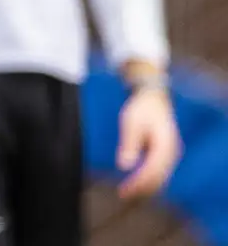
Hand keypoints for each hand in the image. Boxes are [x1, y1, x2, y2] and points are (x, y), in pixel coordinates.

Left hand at [115, 84, 180, 200]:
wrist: (153, 98)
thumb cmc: (141, 109)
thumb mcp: (131, 123)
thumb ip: (129, 144)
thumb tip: (124, 166)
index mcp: (166, 145)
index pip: (154, 170)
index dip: (140, 182)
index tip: (126, 189)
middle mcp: (172, 153)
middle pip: (159, 177)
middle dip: (141, 188)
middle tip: (122, 194)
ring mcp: (170, 154)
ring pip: (160, 177)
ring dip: (144, 187)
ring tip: (125, 193)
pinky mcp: (164, 155)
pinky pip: (158, 172)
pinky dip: (147, 179)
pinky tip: (133, 184)